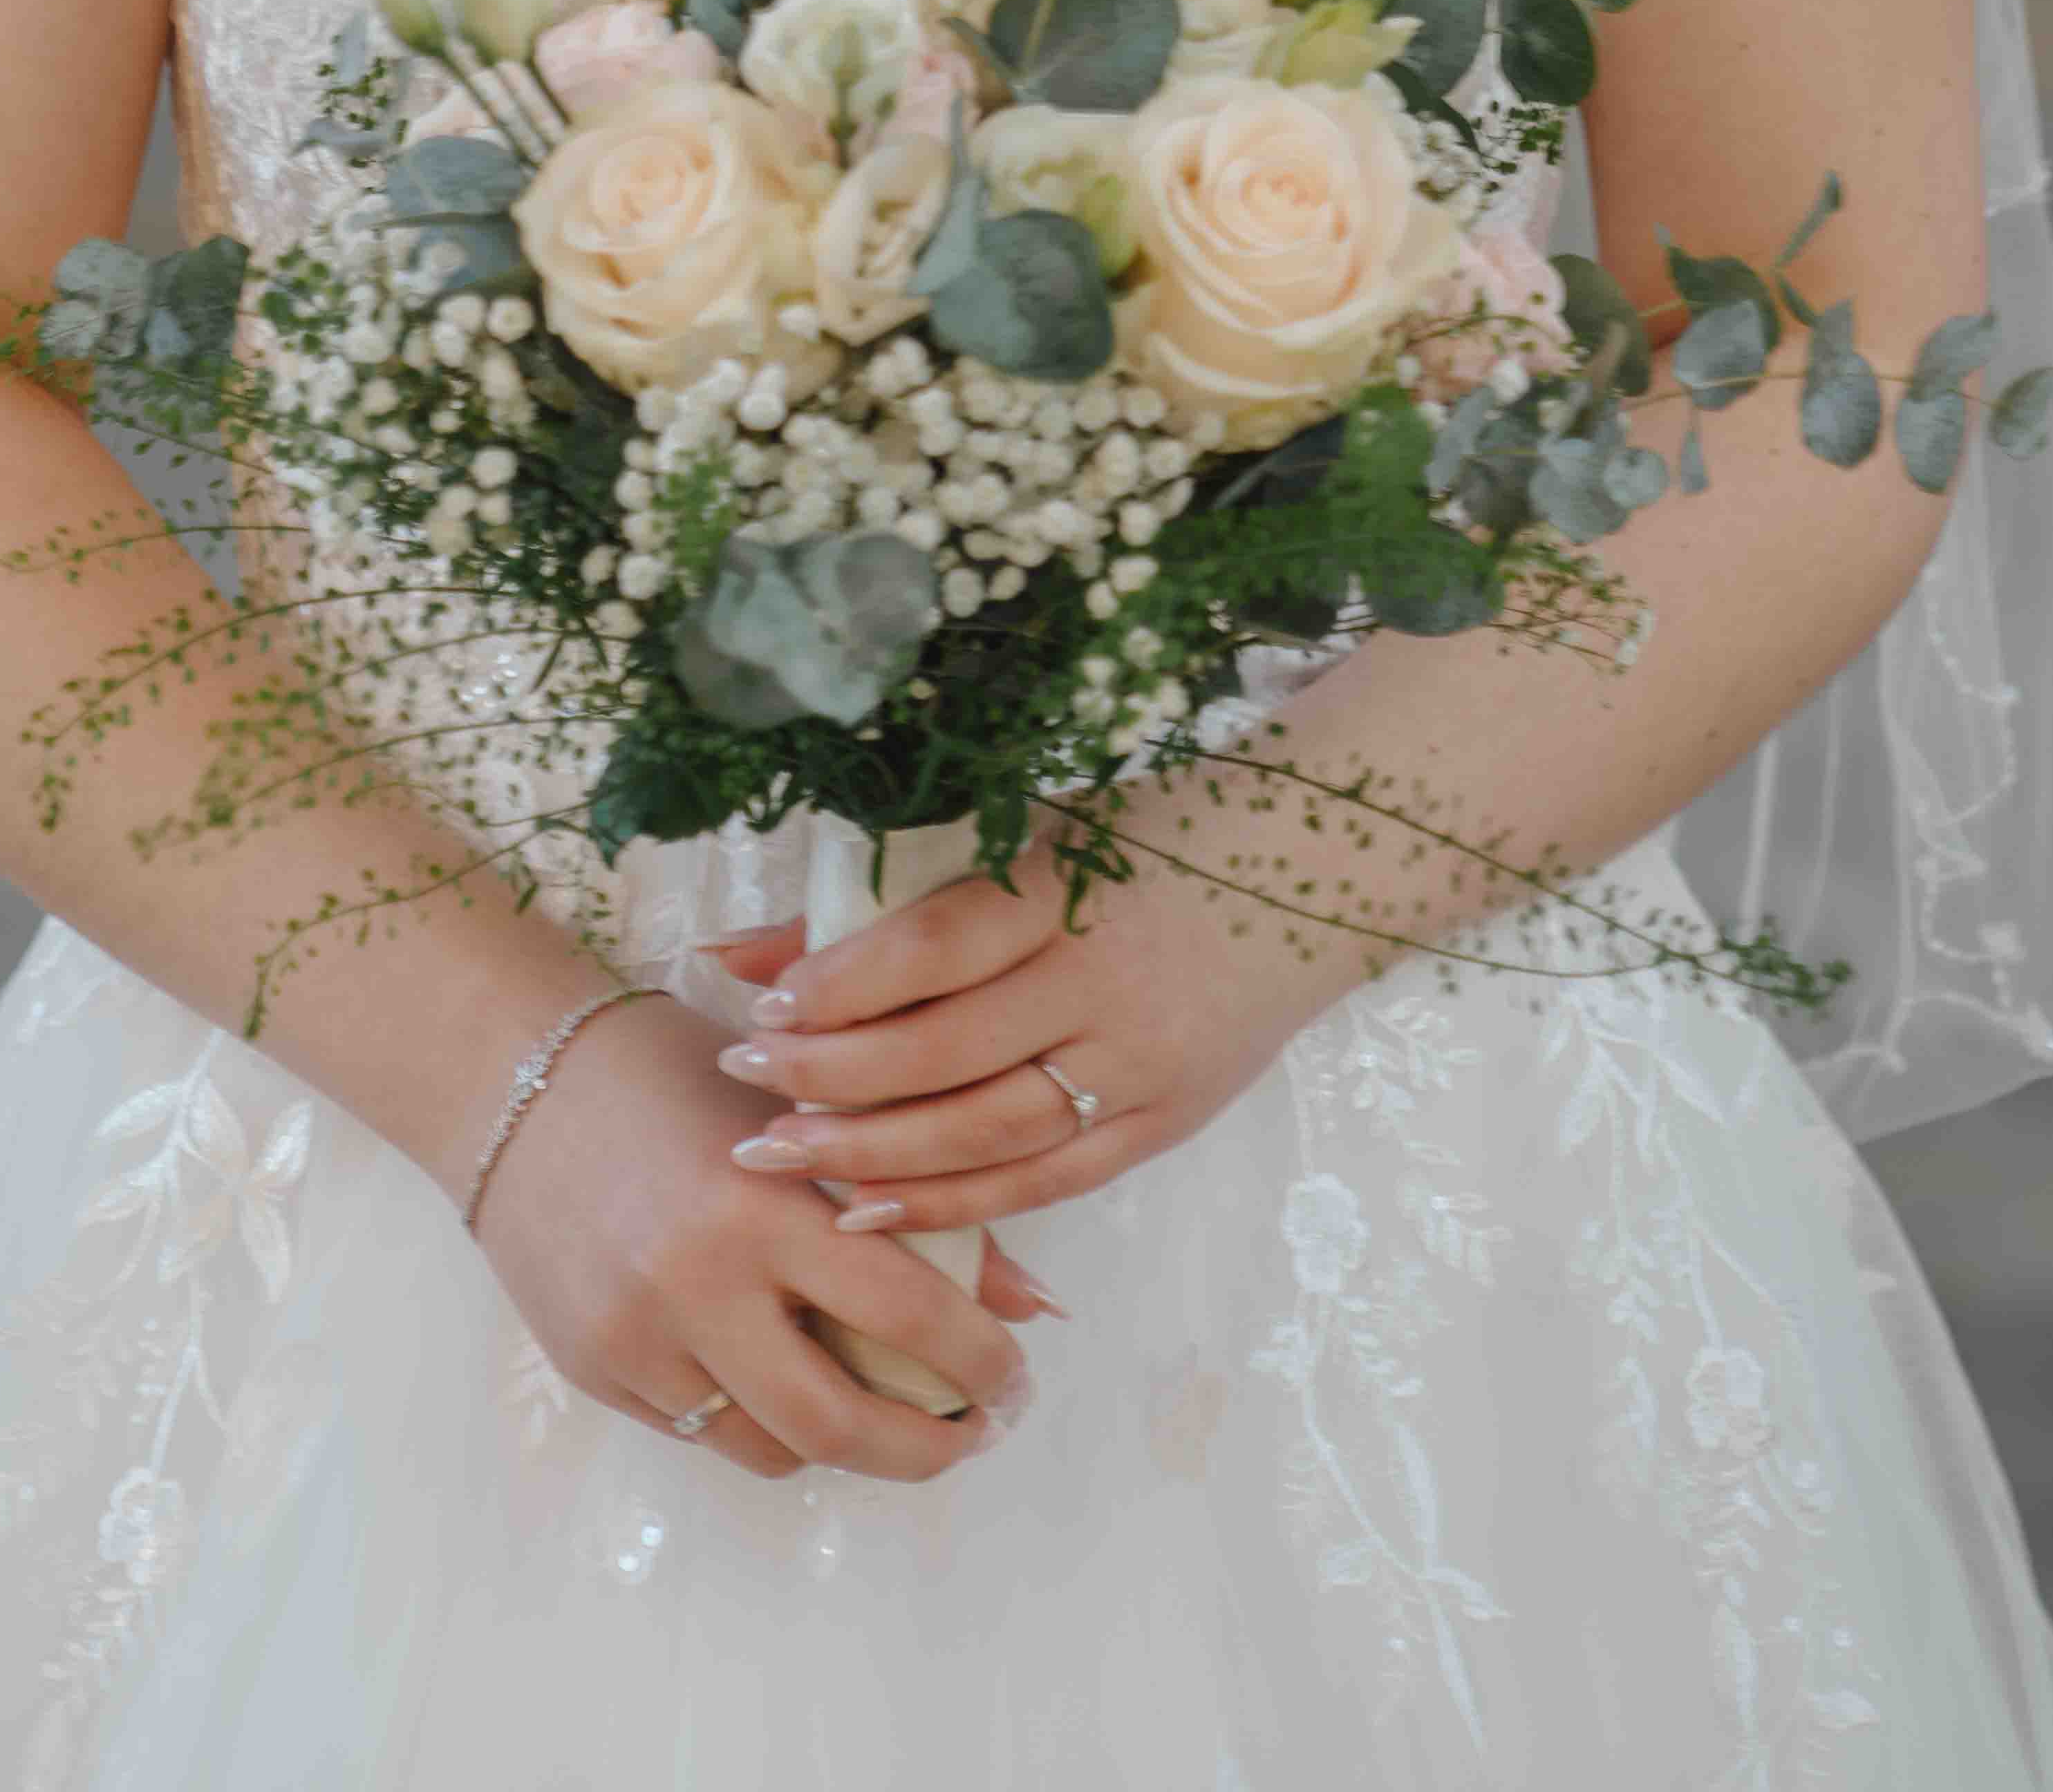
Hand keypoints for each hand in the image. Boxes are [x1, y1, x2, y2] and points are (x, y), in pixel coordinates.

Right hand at [459, 993, 1053, 1486]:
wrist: (508, 1076)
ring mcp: (636, 1337)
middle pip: (839, 1424)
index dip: (983, 1365)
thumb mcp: (798, 1113)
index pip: (905, 1313)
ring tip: (881, 1409)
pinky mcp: (593, 1369)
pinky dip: (757, 1417)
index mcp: (759, 1201)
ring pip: (772, 1447)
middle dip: (928, 1450)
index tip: (1017, 1380)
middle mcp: (695, 1283)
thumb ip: (912, 1207)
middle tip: (971, 1433)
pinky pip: (703, 1430)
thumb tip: (1034, 1307)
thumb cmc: (667, 1073)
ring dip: (843, 1442)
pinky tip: (779, 1376)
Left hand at [694, 845, 1355, 1240]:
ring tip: (776, 1153)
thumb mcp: (1028, 841)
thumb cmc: (1146, 843)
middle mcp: (1105, 989)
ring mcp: (1139, 1068)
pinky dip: (950, 1204)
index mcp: (1067, 895)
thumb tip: (738, 950)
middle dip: (829, 1076)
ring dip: (870, 1152)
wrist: (1314, 878)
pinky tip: (864, 1211)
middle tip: (742, 1080)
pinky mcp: (1162, 1125)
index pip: (936, 951)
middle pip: (945, 1053)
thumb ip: (887, 905)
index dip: (842, 985)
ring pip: (985, 1133)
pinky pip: (1042, 1181)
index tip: (763, 1002)